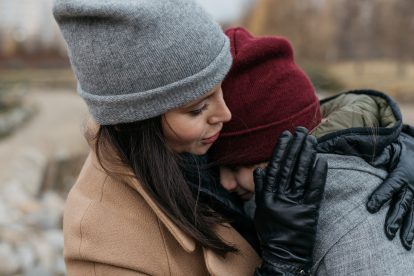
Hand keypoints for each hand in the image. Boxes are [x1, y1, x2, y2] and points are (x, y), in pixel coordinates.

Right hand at [254, 127, 327, 274]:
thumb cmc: (271, 232)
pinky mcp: (309, 211)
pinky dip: (318, 175)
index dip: (281, 151)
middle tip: (301, 131)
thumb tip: (259, 170)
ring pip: (301, 174)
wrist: (284, 254)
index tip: (286, 135)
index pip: (275, 167)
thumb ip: (260, 190)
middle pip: (289, 167)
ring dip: (307, 156)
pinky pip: (314, 190)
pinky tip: (321, 160)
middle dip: (296, 148)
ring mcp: (295, 204)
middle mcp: (281, 197)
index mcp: (268, 196)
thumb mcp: (260, 210)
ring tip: (311, 140)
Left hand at [367, 124, 413, 249]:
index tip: (369, 208)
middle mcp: (413, 186)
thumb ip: (382, 154)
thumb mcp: (394, 148)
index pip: (390, 187)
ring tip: (404, 243)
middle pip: (403, 205)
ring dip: (410, 229)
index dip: (380, 197)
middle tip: (388, 232)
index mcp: (402, 174)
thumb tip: (372, 161)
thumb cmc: (405, 149)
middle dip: (395, 219)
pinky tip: (412, 241)